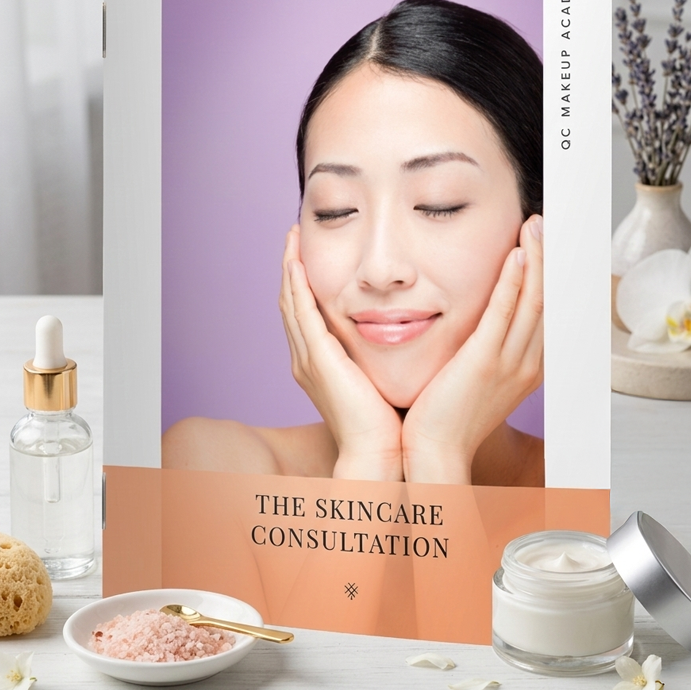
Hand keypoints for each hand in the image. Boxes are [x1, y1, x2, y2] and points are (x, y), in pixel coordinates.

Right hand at [279, 226, 402, 480]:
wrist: (377, 453)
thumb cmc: (385, 425)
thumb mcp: (378, 380)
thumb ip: (378, 357)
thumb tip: (401, 336)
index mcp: (318, 365)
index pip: (305, 314)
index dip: (303, 284)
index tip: (307, 256)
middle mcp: (305, 359)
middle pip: (290, 303)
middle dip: (289, 268)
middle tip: (292, 237)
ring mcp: (308, 358)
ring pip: (291, 302)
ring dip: (289, 267)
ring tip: (291, 238)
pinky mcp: (318, 358)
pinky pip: (302, 313)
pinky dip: (297, 286)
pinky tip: (297, 262)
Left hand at [401, 214, 544, 483]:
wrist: (435, 453)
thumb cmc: (447, 417)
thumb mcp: (477, 379)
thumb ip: (485, 347)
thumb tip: (482, 320)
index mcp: (527, 367)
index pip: (549, 311)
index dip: (552, 274)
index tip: (549, 244)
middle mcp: (527, 363)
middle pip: (549, 300)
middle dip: (551, 258)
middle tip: (546, 223)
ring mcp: (508, 363)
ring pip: (533, 301)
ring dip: (537, 259)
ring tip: (536, 226)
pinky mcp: (483, 363)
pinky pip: (504, 316)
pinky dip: (513, 284)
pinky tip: (517, 256)